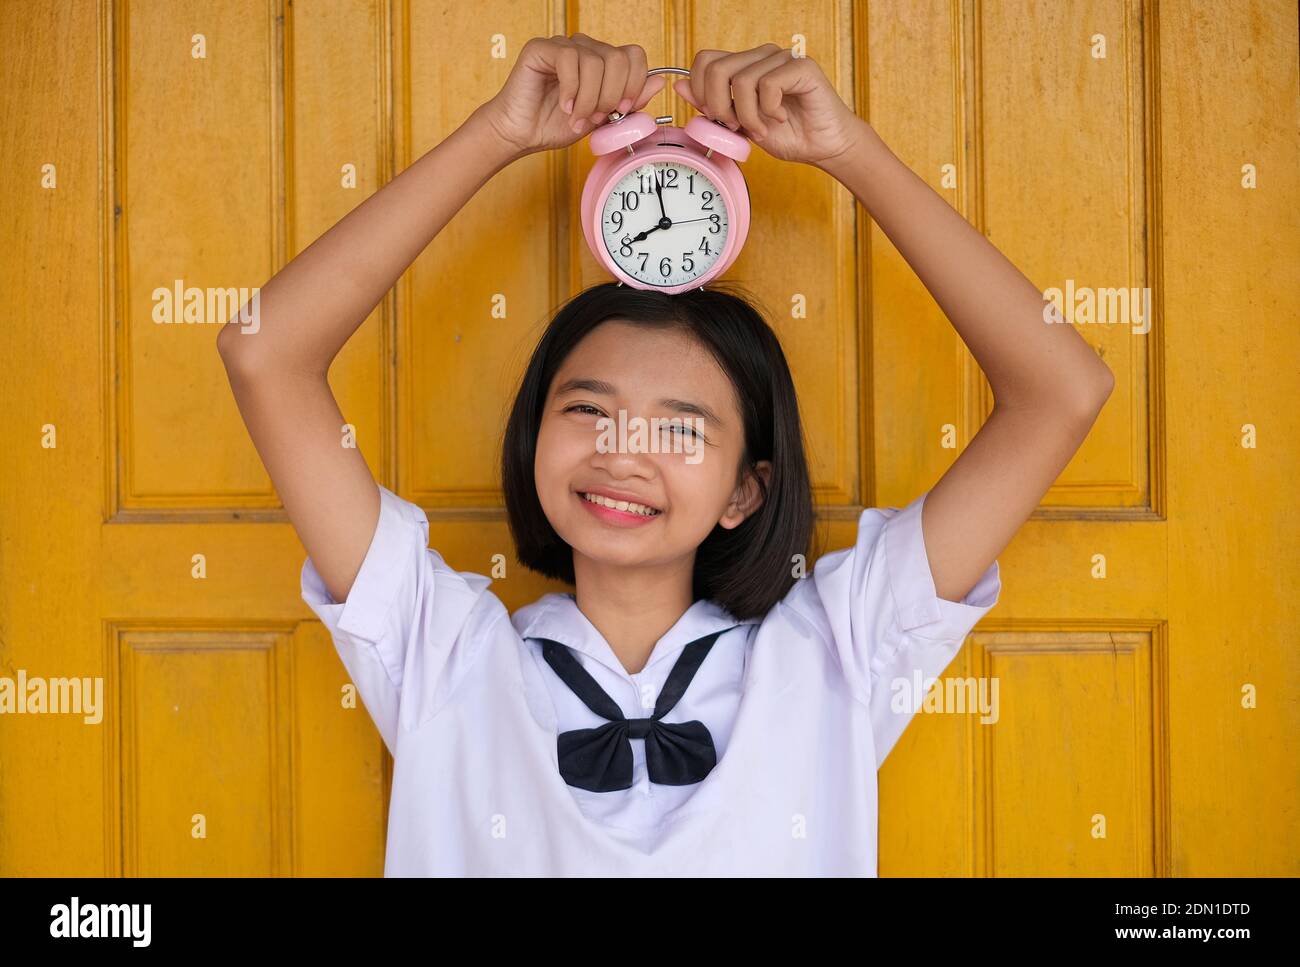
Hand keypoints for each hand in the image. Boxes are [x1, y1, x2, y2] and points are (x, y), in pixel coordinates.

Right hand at [478, 33, 667, 157]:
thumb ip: (629, 101)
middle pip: (618, 58)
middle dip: (612, 95)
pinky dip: (571, 89)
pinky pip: (569, 60)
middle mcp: (585, 48)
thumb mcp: (603, 119)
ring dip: (589, 98)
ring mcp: (563, 46)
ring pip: (595, 62)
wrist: (522, 134)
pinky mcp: (542, 48)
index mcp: (602, 62)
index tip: (623, 109)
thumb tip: (660, 82)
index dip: (635, 83)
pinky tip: (564, 106)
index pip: (634, 55)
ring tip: (577, 117)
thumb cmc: (557, 125)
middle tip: (596, 117)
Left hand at [673, 44, 866, 166]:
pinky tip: (780, 118)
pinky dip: (769, 111)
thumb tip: (679, 86)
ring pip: (741, 80)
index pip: (705, 60)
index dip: (700, 90)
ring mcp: (781, 58)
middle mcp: (761, 56)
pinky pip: (767, 85)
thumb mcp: (740, 125)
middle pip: (716, 68)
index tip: (716, 117)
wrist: (823, 146)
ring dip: (748, 116)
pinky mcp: (801, 66)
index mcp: (744, 65)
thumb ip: (711, 105)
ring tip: (762, 128)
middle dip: (720, 107)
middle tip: (738, 126)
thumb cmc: (787, 135)